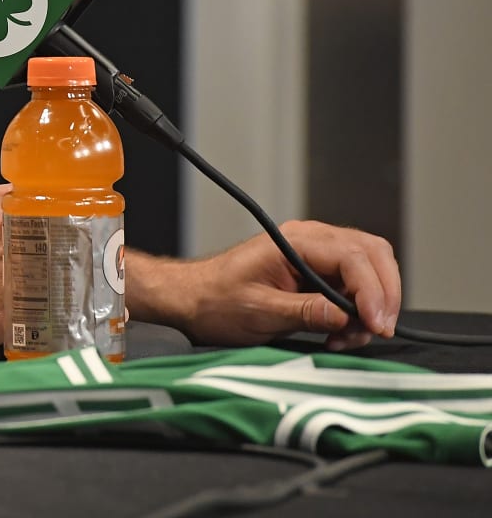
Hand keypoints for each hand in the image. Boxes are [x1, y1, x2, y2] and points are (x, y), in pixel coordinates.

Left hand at [178, 220, 400, 350]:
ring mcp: (316, 256)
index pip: (352, 256)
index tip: (375, 323)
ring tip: (350, 337)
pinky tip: (340, 333)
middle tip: (377, 330)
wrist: (193, 299)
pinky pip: (354, 286)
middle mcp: (309, 241)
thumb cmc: (215, 301)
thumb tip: (345, 315)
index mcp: (293, 241)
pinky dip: (358, 311)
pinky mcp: (317, 274)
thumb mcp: (258, 311)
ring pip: (369, 270)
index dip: (372, 290)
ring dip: (372, 305)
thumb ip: (304, 312)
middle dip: (384, 294)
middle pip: (372, 255)